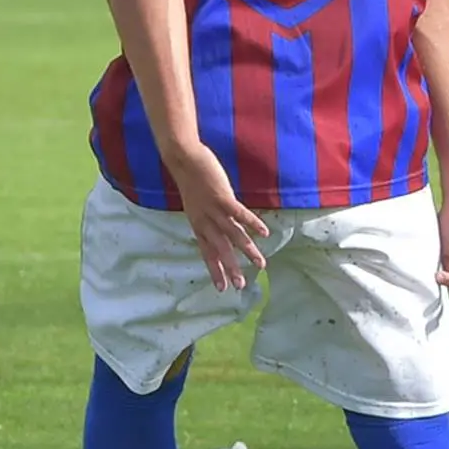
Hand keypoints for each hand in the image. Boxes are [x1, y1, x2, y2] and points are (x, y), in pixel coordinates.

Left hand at [164, 142, 268, 291]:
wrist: (184, 159)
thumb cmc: (192, 180)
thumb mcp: (196, 205)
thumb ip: (208, 218)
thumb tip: (221, 227)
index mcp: (198, 225)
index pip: (207, 253)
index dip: (215, 271)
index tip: (222, 289)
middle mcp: (205, 222)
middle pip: (220, 250)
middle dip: (231, 269)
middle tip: (241, 285)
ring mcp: (214, 210)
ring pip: (233, 235)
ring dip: (248, 251)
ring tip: (261, 263)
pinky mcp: (223, 198)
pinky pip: (240, 214)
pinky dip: (253, 224)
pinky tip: (265, 233)